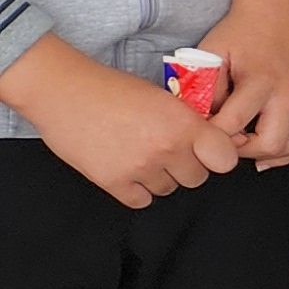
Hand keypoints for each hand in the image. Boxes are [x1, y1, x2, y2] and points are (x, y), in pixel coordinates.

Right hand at [0, 39, 244, 206]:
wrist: (63, 91)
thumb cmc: (112, 88)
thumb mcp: (164, 96)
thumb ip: (191, 122)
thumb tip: (220, 142)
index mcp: (184, 123)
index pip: (225, 159)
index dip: (218, 157)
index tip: (208, 152)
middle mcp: (166, 148)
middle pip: (196, 178)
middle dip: (185, 166)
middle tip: (167, 150)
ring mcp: (139, 167)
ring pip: (168, 189)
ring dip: (159, 177)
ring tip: (140, 154)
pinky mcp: (112, 181)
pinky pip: (140, 200)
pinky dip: (136, 189)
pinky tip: (127, 168)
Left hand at [198, 0, 288, 164]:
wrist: (278, 11)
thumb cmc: (244, 31)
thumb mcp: (210, 53)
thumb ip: (202, 88)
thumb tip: (197, 120)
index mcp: (261, 79)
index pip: (233, 124)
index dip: (212, 135)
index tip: (202, 132)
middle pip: (269, 144)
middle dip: (242, 150)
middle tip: (225, 140)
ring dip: (266, 153)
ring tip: (246, 143)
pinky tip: (271, 152)